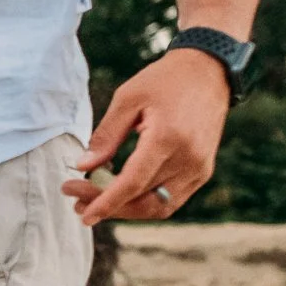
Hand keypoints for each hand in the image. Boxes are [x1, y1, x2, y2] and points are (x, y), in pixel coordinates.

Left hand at [65, 48, 230, 223]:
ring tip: (94, 202)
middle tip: (77, 201)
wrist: (208, 71)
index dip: (106, 202)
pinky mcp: (203, 171)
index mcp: (167, 138)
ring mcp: (199, 168)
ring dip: (126, 210)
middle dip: (109, 207)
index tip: (84, 214)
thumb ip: (106, 136)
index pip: (132, 183)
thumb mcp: (127, 99)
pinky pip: (171, 199)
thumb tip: (84, 167)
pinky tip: (122, 194)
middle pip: (143, 200)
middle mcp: (188, 158)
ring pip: (158, 206)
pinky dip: (145, 202)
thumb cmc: (165, 80)